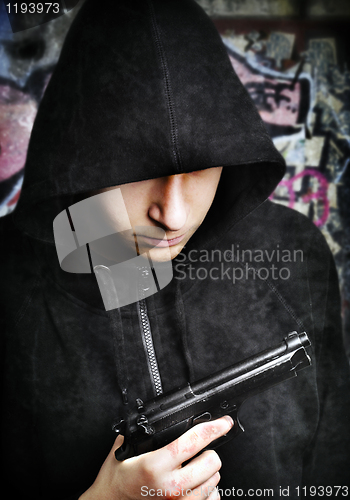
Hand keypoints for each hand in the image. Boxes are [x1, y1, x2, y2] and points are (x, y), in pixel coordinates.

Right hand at [79, 415, 232, 499]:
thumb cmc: (117, 479)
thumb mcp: (124, 450)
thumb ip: (142, 433)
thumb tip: (161, 418)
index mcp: (155, 466)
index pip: (192, 442)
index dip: (212, 428)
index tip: (223, 423)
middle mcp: (170, 487)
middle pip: (211, 463)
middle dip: (207, 452)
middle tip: (197, 451)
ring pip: (214, 481)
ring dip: (207, 472)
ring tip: (191, 469)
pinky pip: (212, 499)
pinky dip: (207, 491)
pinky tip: (195, 486)